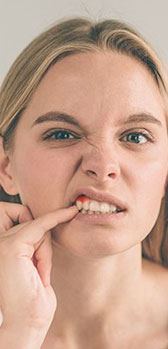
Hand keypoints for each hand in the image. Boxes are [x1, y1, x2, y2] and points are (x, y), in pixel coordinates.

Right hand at [0, 201, 77, 332]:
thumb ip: (32, 247)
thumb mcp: (31, 267)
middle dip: (41, 241)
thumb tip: (44, 228)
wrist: (27, 323)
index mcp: (1, 250)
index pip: (18, 222)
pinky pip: (40, 224)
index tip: (65, 210)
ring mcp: (1, 244)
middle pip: (27, 222)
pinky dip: (56, 218)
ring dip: (45, 250)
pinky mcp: (12, 246)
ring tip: (38, 274)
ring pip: (36, 227)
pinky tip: (69, 213)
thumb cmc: (32, 301)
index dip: (37, 218)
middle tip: (38, 270)